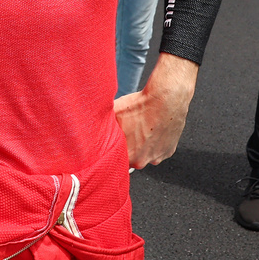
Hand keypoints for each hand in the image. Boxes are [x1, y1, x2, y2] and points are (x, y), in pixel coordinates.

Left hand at [114, 54, 197, 168]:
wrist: (166, 98)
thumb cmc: (139, 105)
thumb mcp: (114, 113)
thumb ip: (103, 126)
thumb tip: (90, 128)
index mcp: (126, 155)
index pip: (114, 160)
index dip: (112, 150)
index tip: (113, 140)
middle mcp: (141, 161)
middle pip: (130, 158)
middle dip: (129, 147)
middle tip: (130, 131)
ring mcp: (157, 157)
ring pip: (145, 155)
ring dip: (143, 145)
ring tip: (143, 127)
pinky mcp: (169, 150)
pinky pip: (158, 149)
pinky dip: (156, 141)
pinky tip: (154, 127)